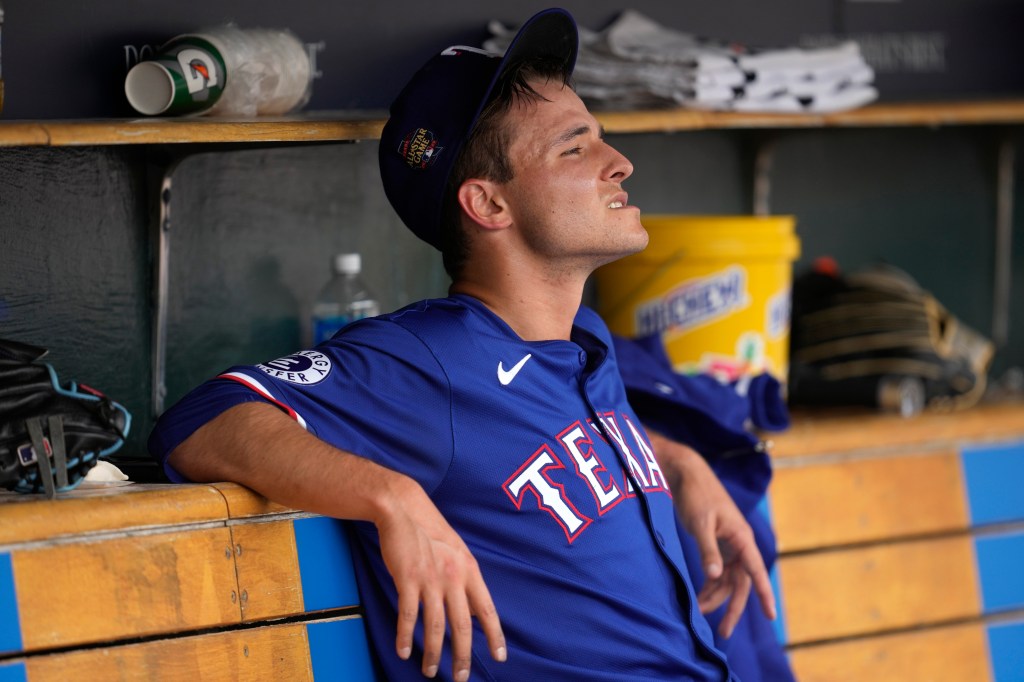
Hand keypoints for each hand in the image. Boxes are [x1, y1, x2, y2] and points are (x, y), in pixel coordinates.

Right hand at [375, 476, 506, 679]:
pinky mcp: (407, 578)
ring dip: (432, 652)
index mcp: (469, 571)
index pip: (487, 610)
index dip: (494, 635)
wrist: (404, 509)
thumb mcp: (458, 554)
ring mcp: (430, 578)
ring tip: (430, 671)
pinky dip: (406, 636)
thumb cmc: (431, 532)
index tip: (500, 657)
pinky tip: (404, 651)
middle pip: (461, 625)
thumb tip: (474, 614)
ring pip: (434, 625)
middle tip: (460, 678)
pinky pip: (408, 615)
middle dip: (462, 656)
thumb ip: (466, 582)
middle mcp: (453, 577)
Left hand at [648, 432, 775, 637]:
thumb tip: (715, 576)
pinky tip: (701, 595)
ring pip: (727, 578)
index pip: (755, 571)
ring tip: (699, 612)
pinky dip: (710, 583)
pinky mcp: (717, 542)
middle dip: (732, 607)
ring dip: (716, 596)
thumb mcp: (700, 523)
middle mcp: (739, 543)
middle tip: (724, 632)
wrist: (686, 473)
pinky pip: (719, 570)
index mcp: (741, 537)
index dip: (764, 594)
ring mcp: (728, 543)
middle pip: (740, 582)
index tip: (771, 616)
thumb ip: (708, 550)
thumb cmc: (695, 494)